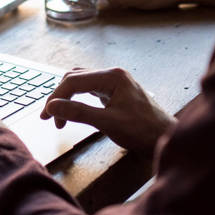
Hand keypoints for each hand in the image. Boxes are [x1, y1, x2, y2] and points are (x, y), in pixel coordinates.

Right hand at [40, 67, 175, 155]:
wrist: (167, 139)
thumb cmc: (143, 131)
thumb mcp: (108, 123)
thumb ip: (79, 113)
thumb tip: (52, 107)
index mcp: (112, 76)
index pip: (74, 81)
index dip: (57, 97)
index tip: (47, 116)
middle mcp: (112, 74)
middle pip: (75, 78)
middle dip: (59, 97)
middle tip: (49, 118)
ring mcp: (114, 82)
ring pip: (81, 83)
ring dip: (67, 97)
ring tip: (59, 117)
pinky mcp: (115, 92)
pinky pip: (89, 89)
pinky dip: (77, 99)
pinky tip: (74, 110)